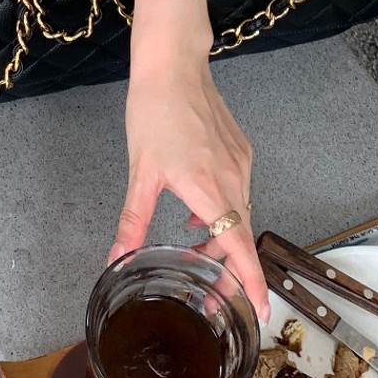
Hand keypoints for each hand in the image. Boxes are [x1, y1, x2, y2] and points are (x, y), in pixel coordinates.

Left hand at [109, 46, 270, 321]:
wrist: (174, 64)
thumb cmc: (154, 111)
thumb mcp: (140, 171)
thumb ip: (133, 220)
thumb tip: (117, 257)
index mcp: (209, 189)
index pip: (239, 248)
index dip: (250, 283)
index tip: (260, 313)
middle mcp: (233, 178)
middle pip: (241, 236)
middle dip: (228, 269)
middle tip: (210, 292)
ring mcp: (240, 162)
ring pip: (240, 213)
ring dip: (223, 236)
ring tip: (195, 246)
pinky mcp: (241, 149)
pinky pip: (238, 190)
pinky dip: (224, 208)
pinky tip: (198, 209)